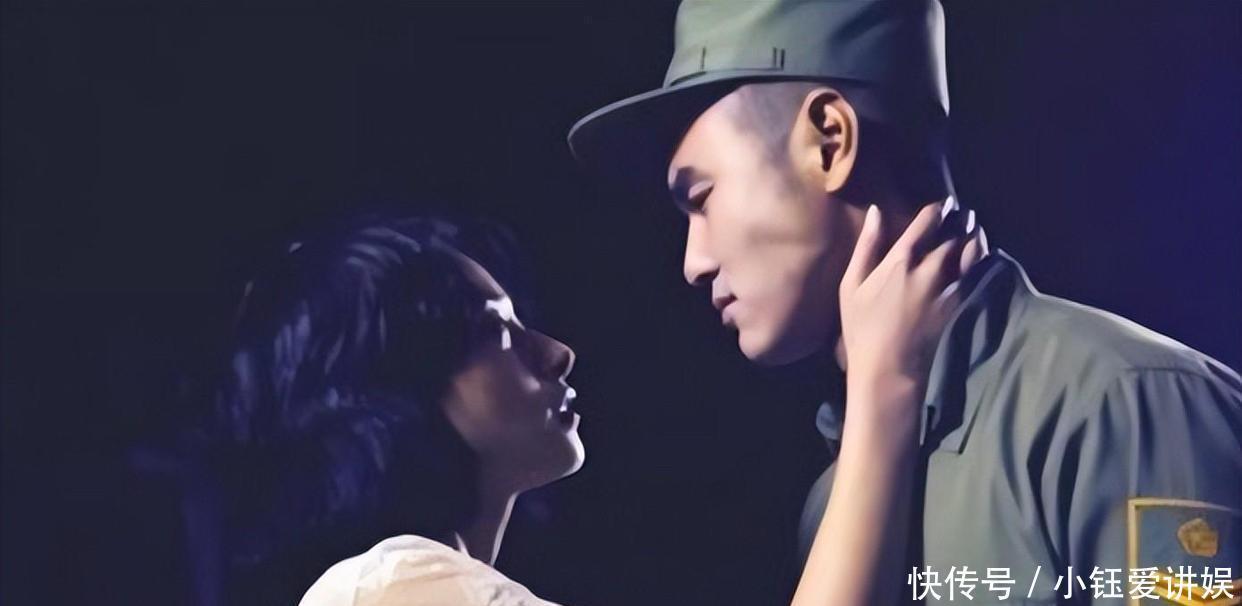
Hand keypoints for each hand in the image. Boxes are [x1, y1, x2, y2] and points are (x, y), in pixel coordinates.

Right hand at [839, 202, 981, 400]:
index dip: (936, 211)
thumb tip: (877, 212)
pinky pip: (974, 273)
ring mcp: (946, 287)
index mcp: (899, 262)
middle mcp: (927, 270)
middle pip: (951, 236)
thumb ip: (866, 246)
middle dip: (959, 220)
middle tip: (963, 211)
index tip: (943, 204)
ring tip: (975, 225)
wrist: (889, 368)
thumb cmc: (861, 328)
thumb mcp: (852, 285)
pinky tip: (980, 252)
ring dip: (974, 235)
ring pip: (969, 252)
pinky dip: (979, 258)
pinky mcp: (957, 304)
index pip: (924, 225)